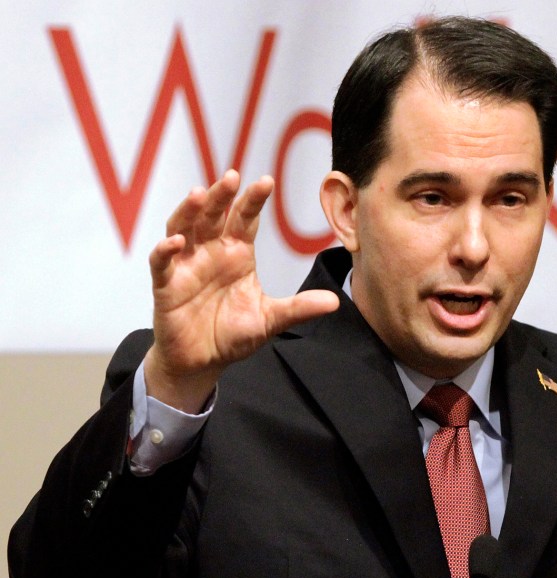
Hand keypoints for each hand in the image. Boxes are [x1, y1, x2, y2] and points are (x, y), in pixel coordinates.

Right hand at [144, 170, 339, 411]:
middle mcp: (211, 253)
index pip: (245, 219)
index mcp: (237, 254)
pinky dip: (165, 250)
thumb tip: (336, 301)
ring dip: (189, 211)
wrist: (203, 362)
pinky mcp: (166, 286)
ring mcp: (186, 266)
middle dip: (220, 195)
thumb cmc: (233, 334)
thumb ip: (298, 308)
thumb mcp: (270, 320)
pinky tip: (175, 242)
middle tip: (231, 177)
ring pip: (183, 228)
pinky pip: (161, 263)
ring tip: (198, 194)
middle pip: (212, 215)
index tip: (266, 181)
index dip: (253, 200)